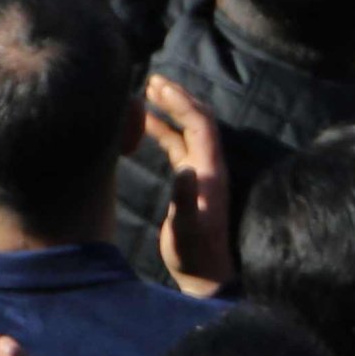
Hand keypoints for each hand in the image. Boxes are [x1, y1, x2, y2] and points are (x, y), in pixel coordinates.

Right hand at [144, 77, 232, 293]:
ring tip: (145, 93)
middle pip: (197, 120)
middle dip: (177, 97)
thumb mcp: (189, 230)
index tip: (157, 86)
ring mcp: (200, 174)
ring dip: (169, 111)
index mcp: (211, 172)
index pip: (200, 125)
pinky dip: (162, 131)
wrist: (207, 275)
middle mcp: (209, 168)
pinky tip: (143, 126)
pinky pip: (177, 146)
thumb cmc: (197, 255)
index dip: (181, 102)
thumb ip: (187, 201)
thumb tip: (186, 169)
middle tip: (152, 80)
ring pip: (186, 131)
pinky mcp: (190, 183)